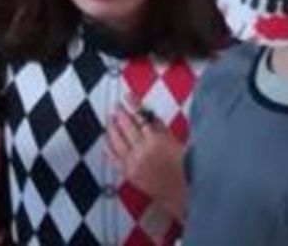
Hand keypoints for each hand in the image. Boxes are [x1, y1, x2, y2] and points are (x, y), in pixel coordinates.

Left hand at [105, 100, 187, 218]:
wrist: (179, 189)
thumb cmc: (180, 164)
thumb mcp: (172, 139)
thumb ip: (157, 124)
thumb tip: (143, 110)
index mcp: (156, 140)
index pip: (139, 116)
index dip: (132, 105)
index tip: (126, 97)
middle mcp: (142, 150)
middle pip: (125, 126)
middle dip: (120, 113)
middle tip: (117, 107)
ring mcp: (133, 162)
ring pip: (116, 140)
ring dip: (111, 127)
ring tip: (110, 119)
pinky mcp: (128, 173)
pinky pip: (113, 157)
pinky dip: (108, 146)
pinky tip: (106, 139)